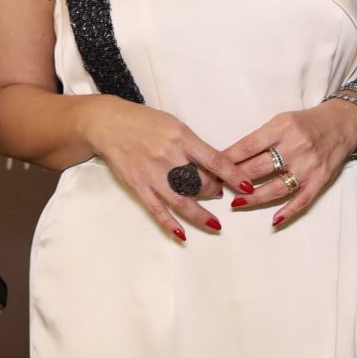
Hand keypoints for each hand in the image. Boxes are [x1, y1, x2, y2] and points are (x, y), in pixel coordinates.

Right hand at [84, 98, 248, 240]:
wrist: (110, 124)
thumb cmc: (146, 123)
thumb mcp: (175, 125)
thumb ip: (194, 145)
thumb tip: (216, 166)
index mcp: (181, 137)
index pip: (214, 160)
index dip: (233, 175)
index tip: (247, 186)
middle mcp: (168, 156)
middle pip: (200, 182)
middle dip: (214, 191)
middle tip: (218, 192)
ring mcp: (152, 174)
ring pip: (182, 201)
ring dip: (201, 215)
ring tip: (215, 223)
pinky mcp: (138, 186)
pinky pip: (157, 209)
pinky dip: (170, 224)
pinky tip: (183, 234)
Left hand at [228, 101, 356, 229]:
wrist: (343, 122)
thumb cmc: (307, 122)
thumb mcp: (282, 120)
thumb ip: (261, 138)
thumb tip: (232, 158)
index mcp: (282, 128)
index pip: (247, 147)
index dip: (227, 160)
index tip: (211, 168)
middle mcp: (295, 146)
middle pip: (258, 168)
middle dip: (235, 180)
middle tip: (218, 187)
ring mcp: (309, 165)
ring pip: (276, 188)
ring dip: (253, 198)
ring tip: (236, 203)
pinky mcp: (320, 179)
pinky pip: (302, 200)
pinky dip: (288, 211)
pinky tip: (274, 220)